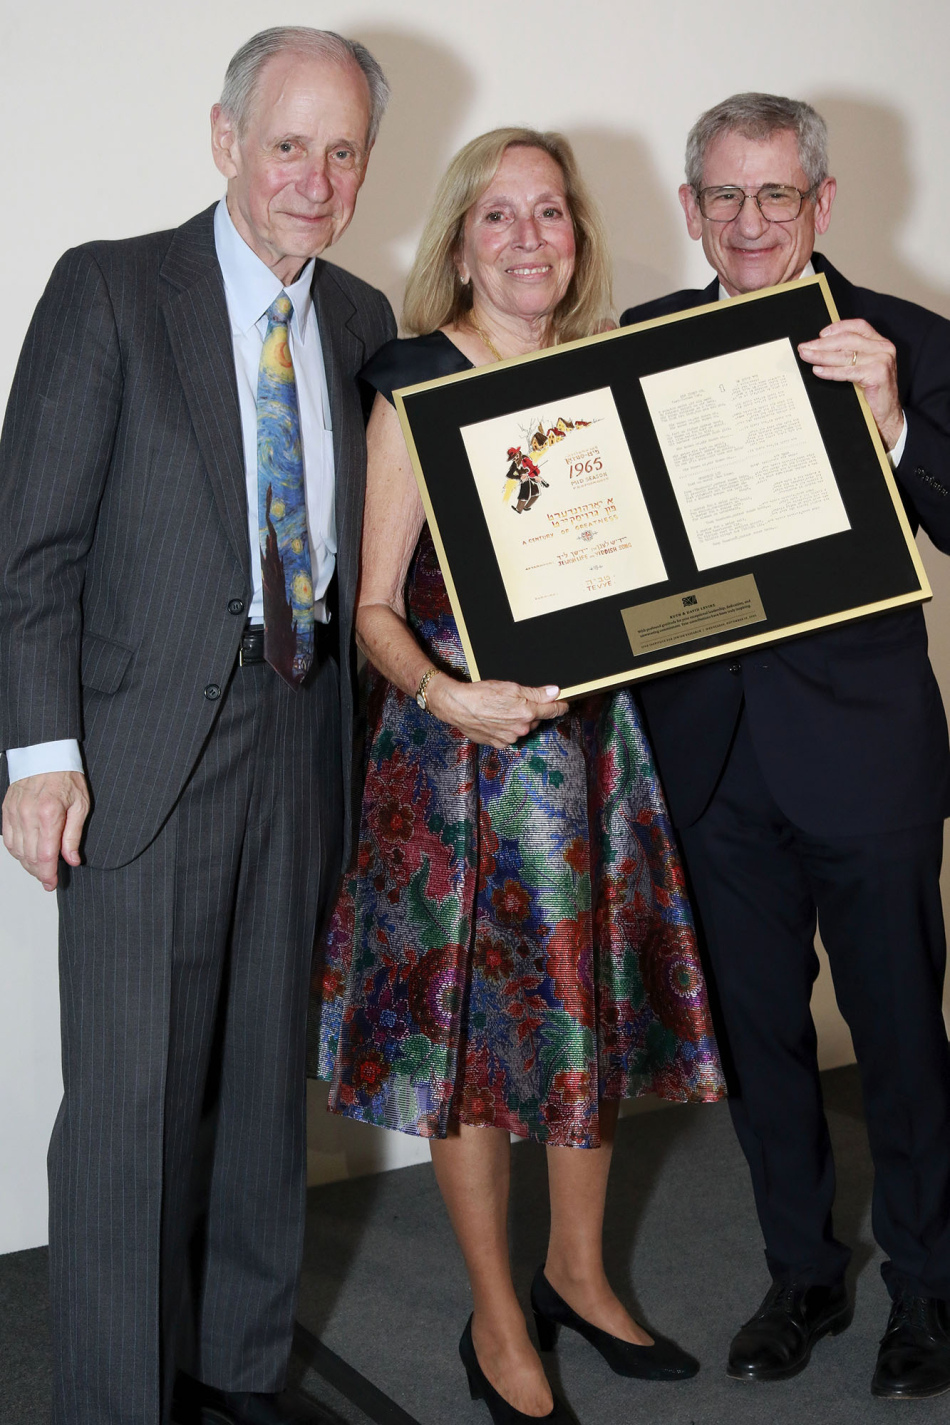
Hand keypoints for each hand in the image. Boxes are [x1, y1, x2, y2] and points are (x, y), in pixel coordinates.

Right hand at [2, 770, 89, 890]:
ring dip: (27, 864)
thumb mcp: (80, 805)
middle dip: (39, 872)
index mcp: (49, 813)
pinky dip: (16, 852)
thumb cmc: (66, 776)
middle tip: (48, 881)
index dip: (48, 873)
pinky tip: (26, 856)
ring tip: (40, 870)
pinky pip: (8, 839)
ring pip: (17, 850)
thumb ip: (73, 835)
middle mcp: (28, 815)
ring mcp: (14, 813)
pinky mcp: (6, 811)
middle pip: (30, 856)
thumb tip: (72, 859)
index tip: (52, 883)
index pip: (46, 854)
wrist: (45, 755)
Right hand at [426, 676, 567, 747]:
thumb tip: (555, 693)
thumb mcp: (511, 687)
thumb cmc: (482, 694)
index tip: (564, 704)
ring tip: (501, 710)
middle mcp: (522, 729)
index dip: (560, 706)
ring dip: (517, 721)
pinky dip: (506, 729)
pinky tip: (495, 720)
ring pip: (522, 728)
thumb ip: (536, 693)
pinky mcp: (498, 744)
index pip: (553, 711)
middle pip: (536, 719)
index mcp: (528, 713)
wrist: (458, 706)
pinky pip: (509, 736)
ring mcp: (510, 738)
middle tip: (517, 702)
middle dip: (532, 711)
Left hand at [798, 319, 903, 451]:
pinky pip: (848, 371)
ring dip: (822, 356)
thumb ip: (852, 355)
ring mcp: (882, 360)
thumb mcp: (864, 368)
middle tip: (804, 348)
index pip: (858, 326)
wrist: (887, 416)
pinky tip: (818, 371)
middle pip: (847, 340)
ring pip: (845, 355)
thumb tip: (821, 349)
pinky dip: (831, 372)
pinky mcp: (878, 374)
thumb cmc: (872, 393)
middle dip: (822, 344)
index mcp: (880, 343)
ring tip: (806, 356)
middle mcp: (883, 348)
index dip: (838, 327)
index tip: (820, 334)